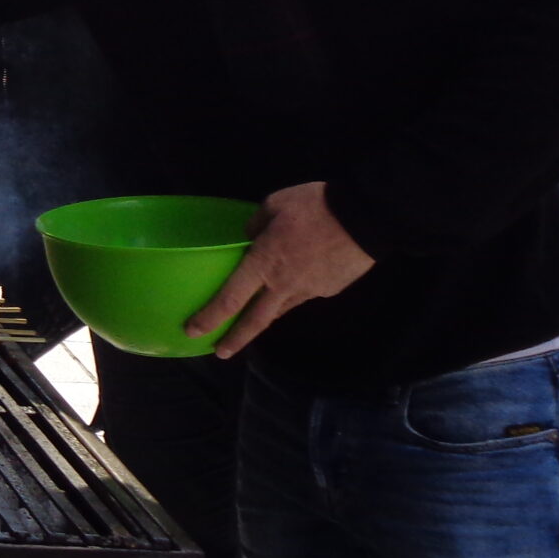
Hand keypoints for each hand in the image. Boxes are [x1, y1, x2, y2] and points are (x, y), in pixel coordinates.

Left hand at [185, 181, 375, 357]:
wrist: (365, 218)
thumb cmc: (314, 207)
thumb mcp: (275, 204)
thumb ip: (256, 223)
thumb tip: (249, 235)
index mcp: (263, 263)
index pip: (230, 299)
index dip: (210, 318)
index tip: (193, 331)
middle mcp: (282, 285)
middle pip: (254, 321)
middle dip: (234, 339)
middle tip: (219, 353)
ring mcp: (307, 291)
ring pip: (279, 311)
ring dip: (264, 318)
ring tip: (252, 322)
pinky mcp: (328, 290)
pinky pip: (302, 295)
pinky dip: (292, 294)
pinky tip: (293, 285)